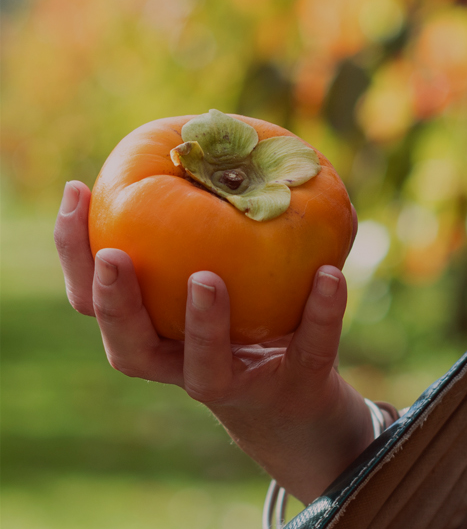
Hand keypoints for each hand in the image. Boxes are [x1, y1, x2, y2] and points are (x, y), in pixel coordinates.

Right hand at [54, 179, 373, 501]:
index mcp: (146, 330)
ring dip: (201, 324)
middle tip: (116, 257)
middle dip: (116, 304)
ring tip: (207, 279)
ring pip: (204, 369)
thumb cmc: (236, 316)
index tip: (78, 190)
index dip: (74, 251)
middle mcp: (176, 363)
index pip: (91, 297)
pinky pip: (307, 350)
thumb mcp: (207, 264)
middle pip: (128, 348)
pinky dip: (321, 314)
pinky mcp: (295, 387)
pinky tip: (331, 274)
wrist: (295, 397)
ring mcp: (235, 383)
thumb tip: (204, 131)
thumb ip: (195, 219)